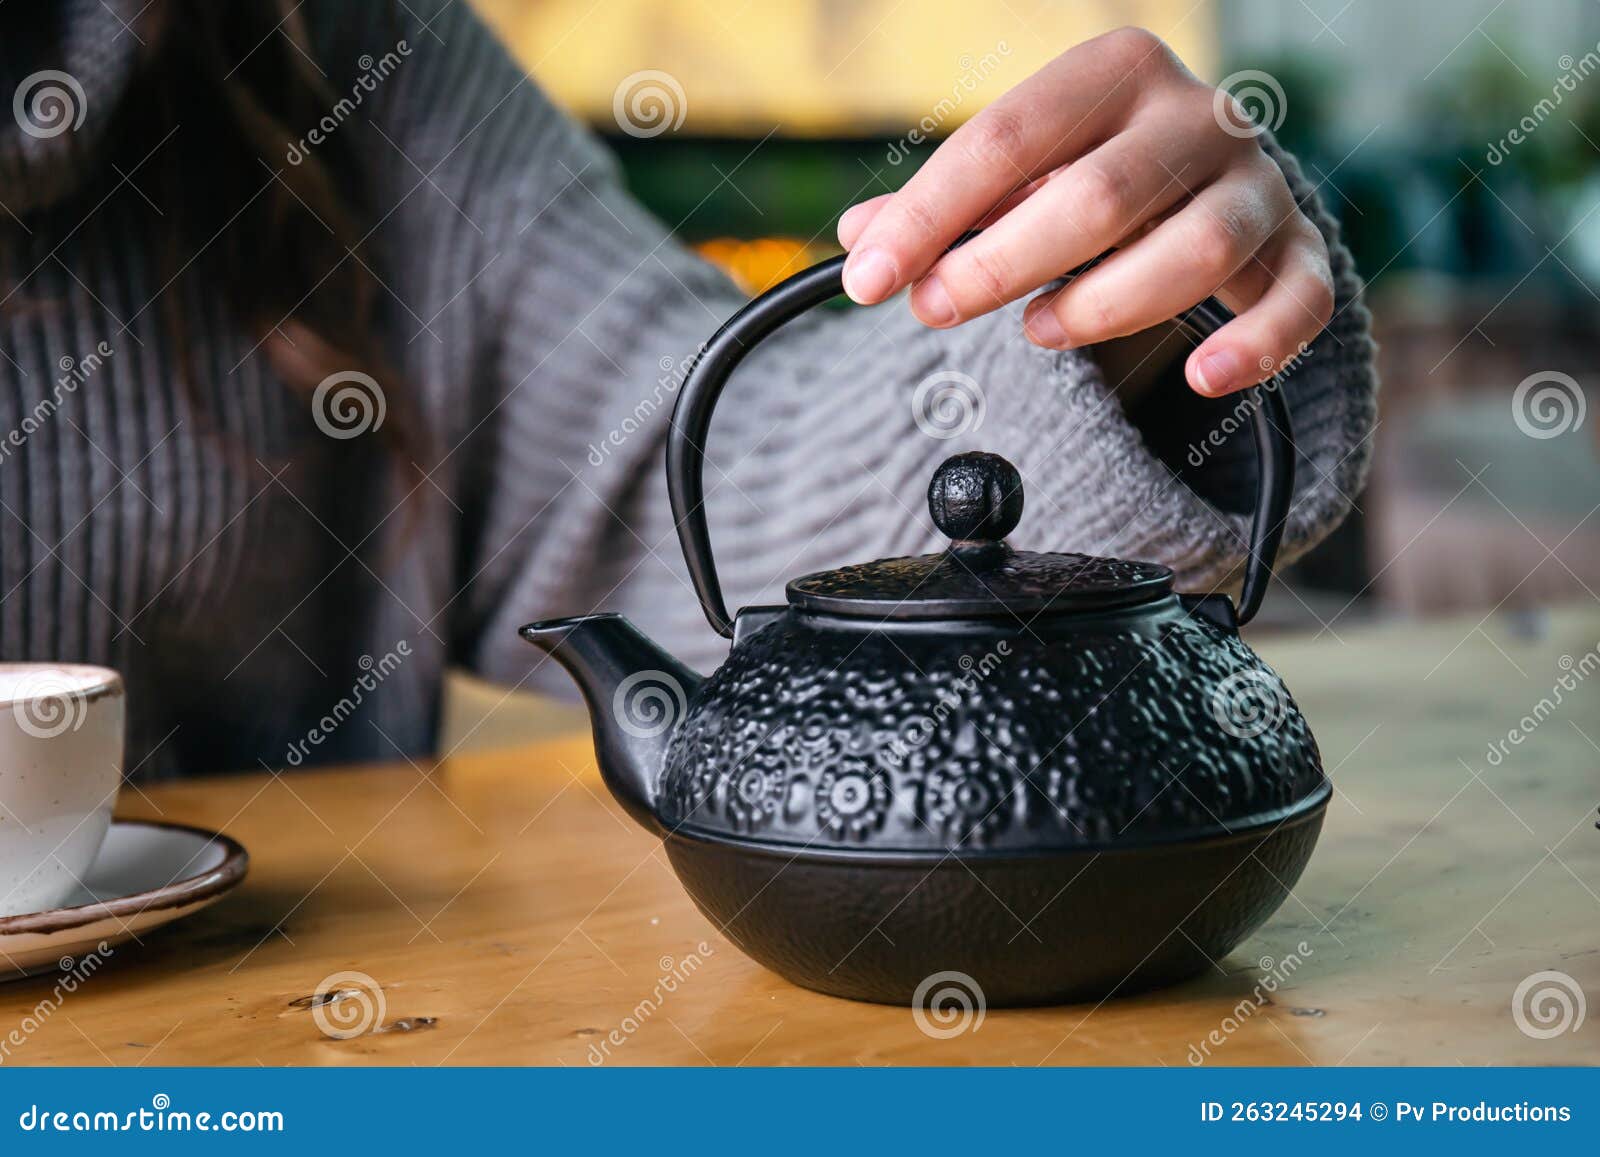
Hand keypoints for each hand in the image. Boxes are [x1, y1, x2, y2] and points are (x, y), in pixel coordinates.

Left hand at [836, 27, 1333, 396]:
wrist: (1210, 175)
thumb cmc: (1094, 172)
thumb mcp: (1018, 173)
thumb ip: (946, 207)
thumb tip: (860, 238)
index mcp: (1116, 72)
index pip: (1007, 138)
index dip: (929, 215)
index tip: (868, 278)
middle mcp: (1197, 117)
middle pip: (1098, 198)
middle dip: (1001, 266)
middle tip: (935, 309)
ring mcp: (1257, 184)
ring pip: (1196, 252)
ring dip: (1104, 307)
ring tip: (1040, 331)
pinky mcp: (1299, 250)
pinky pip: (1297, 302)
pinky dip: (1254, 346)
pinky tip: (1201, 378)